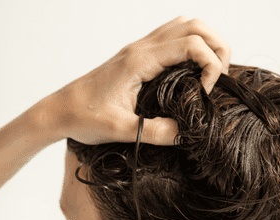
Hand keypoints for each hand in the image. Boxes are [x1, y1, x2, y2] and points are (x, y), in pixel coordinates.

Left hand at [50, 16, 230, 145]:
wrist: (60, 110)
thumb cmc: (85, 117)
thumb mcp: (122, 130)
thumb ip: (156, 133)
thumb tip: (187, 133)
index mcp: (140, 60)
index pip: (190, 44)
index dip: (210, 65)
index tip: (206, 93)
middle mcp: (142, 48)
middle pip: (194, 25)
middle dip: (217, 48)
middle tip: (219, 78)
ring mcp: (140, 48)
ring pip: (184, 25)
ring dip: (206, 43)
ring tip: (211, 72)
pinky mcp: (139, 56)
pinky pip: (172, 36)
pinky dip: (192, 46)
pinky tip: (192, 71)